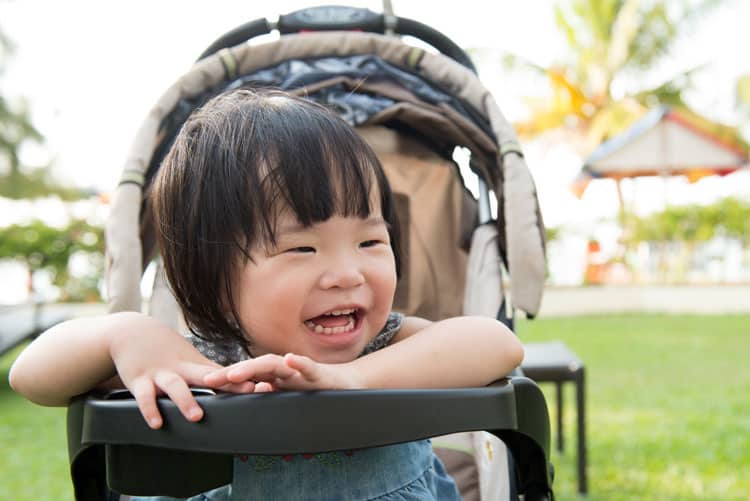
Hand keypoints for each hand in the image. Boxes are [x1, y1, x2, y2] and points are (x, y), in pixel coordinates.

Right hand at [108, 324, 253, 428]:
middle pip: (206, 376)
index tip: (262, 384)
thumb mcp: (189, 358)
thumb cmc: (166, 350)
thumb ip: (210, 373)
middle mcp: (181, 369)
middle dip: (226, 384)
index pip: (222, 372)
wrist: (131, 332)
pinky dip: (150, 410)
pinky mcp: (139, 381)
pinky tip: (157, 423)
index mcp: (194, 365)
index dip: (242, 378)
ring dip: (186, 401)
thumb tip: (237, 383)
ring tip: (197, 417)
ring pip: (175, 387)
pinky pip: (144, 397)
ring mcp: (160, 374)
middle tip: (247, 391)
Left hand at [203, 353, 362, 391]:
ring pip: (275, 365)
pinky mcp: (320, 375)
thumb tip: (248, 395)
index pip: (249, 375)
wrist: (346, 385)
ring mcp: (301, 371)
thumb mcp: (288, 396)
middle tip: (210, 379)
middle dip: (232, 373)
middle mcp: (285, 370)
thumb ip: (270, 394)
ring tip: (237, 373)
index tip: (205, 383)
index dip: (227, 378)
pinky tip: (291, 360)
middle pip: (255, 367)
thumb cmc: (315, 390)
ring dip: (255, 367)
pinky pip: (309, 367)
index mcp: (276, 377)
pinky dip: (300, 363)